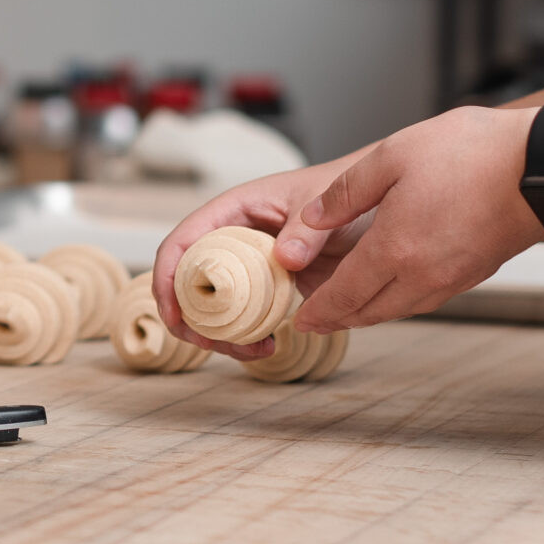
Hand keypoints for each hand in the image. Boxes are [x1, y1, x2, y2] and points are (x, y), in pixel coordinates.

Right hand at [152, 160, 368, 359]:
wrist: (375, 210)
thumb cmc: (346, 193)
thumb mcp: (326, 205)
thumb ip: (305, 230)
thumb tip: (284, 259)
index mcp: (234, 210)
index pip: (182, 241)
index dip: (167, 278)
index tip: (174, 315)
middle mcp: (233, 239)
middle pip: (188, 282)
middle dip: (192, 319)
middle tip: (213, 345)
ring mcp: (248, 266)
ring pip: (214, 307)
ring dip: (222, 335)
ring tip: (256, 350)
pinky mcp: (268, 288)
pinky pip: (244, 317)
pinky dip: (247, 337)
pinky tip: (270, 344)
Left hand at [272, 105, 543, 333]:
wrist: (543, 167)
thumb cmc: (469, 154)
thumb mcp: (391, 157)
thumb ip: (344, 194)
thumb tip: (307, 223)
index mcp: (394, 249)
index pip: (344, 294)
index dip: (319, 310)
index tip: (301, 322)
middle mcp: (422, 275)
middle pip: (370, 310)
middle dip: (339, 318)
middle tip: (315, 321)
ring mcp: (452, 278)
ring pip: (400, 308)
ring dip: (369, 313)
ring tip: (348, 309)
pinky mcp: (474, 273)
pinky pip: (426, 299)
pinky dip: (400, 302)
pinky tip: (393, 289)